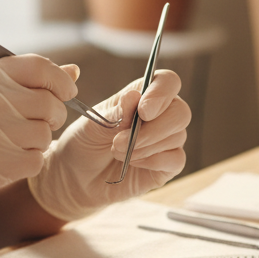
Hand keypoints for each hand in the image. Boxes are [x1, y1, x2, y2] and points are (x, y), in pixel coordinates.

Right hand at [0, 56, 77, 257]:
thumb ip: (16, 81)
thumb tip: (72, 72)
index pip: (37, 67)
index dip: (60, 79)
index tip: (66, 90)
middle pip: (47, 102)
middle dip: (53, 114)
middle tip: (40, 123)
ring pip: (44, 134)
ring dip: (38, 142)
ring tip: (12, 144)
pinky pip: (35, 161)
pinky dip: (29, 163)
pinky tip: (6, 162)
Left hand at [27, 70, 188, 221]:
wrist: (78, 175)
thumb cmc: (86, 141)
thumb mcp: (92, 124)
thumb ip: (115, 113)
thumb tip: (133, 97)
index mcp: (143, 95)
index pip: (168, 82)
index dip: (161, 93)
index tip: (143, 111)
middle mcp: (161, 114)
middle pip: (180, 112)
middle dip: (152, 129)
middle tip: (120, 141)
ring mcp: (167, 140)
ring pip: (177, 136)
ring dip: (144, 146)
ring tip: (116, 152)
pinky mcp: (169, 164)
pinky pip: (176, 160)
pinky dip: (152, 161)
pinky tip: (131, 162)